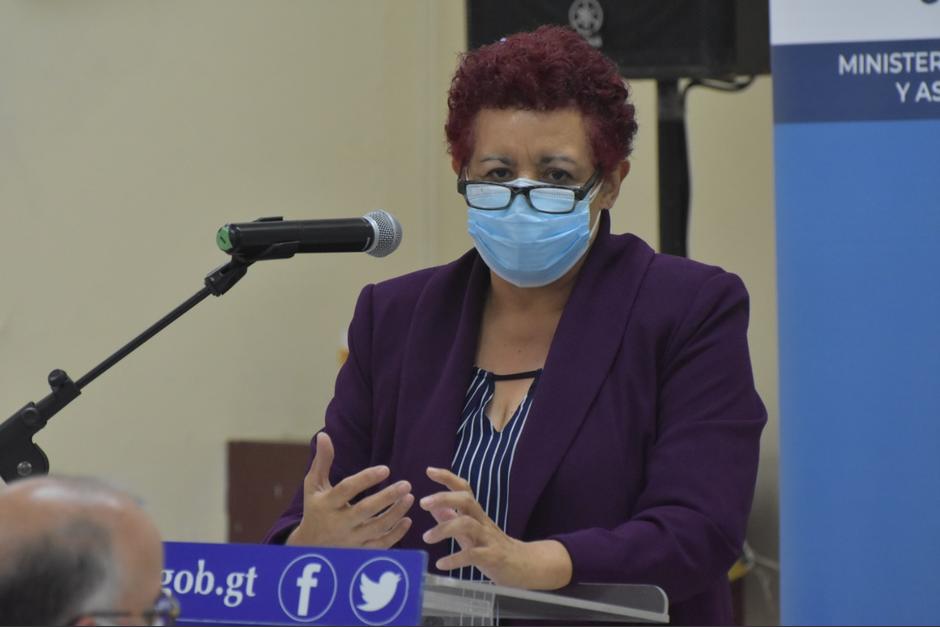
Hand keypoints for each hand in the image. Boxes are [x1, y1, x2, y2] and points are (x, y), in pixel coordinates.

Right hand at [287, 432, 412, 548]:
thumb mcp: (313, 485)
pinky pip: (381, 545)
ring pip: (377, 528)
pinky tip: (407, 520)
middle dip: (387, 498)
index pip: (347, 490)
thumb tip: (325, 434)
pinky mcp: (359, 552)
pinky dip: (396, 534)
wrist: (309, 547)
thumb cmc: (315, 508)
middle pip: (365, 510)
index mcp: (327, 504)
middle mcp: (339, 523)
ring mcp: (350, 540)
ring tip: (409, 497)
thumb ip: (322, 461)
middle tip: (406, 484)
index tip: (385, 469)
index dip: (366, 479)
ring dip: (396, 513)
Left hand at [419, 467, 571, 589]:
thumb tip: (434, 507)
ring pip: (468, 524)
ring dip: (444, 529)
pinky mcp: (493, 557)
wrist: (524, 566)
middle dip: (444, 498)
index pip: (463, 489)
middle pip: (466, 500)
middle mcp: (482, 521)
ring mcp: (488, 538)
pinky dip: (455, 559)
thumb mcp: (470, 531)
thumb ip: (452, 519)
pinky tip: (440, 564)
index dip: (448, 478)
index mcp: (476, 514)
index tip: (429, 470)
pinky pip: (473, 554)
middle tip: (423, 502)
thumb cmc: (493, 547)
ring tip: (426, 538)